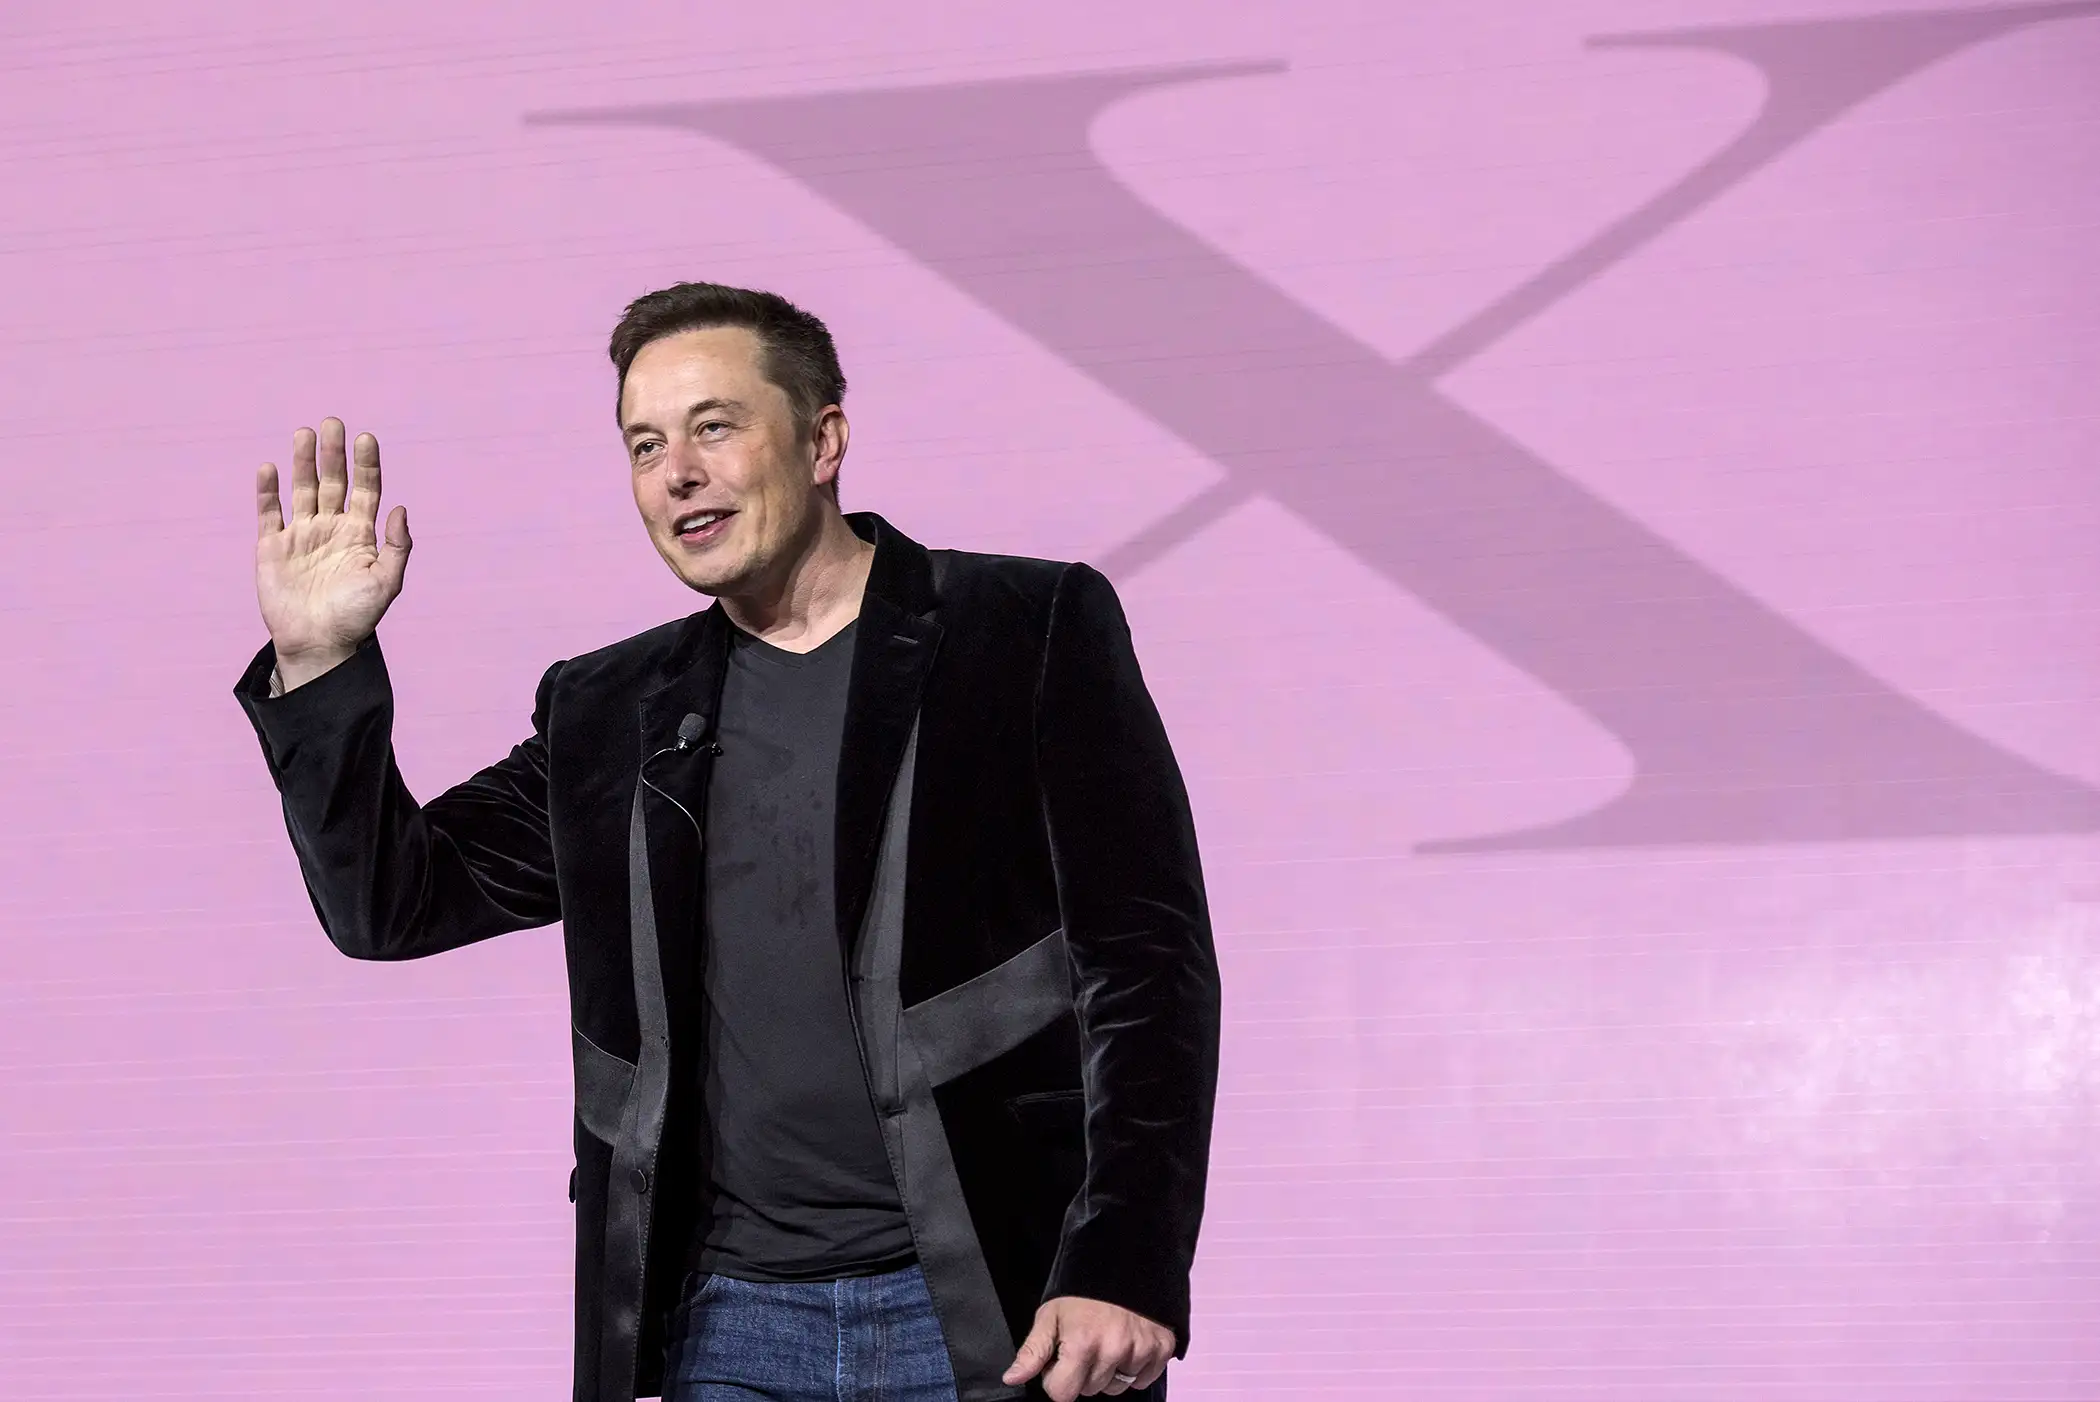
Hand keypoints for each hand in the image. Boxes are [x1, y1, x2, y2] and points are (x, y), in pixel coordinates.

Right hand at [255, 418, 410, 689]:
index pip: (365, 489)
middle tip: (333, 423)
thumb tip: (399, 508)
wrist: (318, 643)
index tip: (366, 438)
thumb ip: (397, 546)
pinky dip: (267, 491)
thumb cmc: (356, 616)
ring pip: (301, 490)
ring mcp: (301, 536)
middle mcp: (331, 528)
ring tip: (305, 433)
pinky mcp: (272, 547)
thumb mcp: (386, 582)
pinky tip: (269, 468)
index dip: (366, 464)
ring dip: (302, 462)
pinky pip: (268, 513)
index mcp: (360, 534)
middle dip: (332, 453)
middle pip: (332, 481)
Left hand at [1002, 1296, 1173, 1399]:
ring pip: (1116, 1387)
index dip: (1056, 1378)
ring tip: (1107, 1340)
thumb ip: (1032, 1351)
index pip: (1062, 1394)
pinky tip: (1127, 1343)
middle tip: (1086, 1342)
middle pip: (1090, 1391)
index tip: (1061, 1358)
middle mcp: (1114, 1351)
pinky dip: (1134, 1368)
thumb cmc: (1081, 1290)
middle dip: (1083, 1373)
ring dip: (1110, 1372)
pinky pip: (1142, 1380)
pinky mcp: (1162, 1349)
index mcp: (1083, 1344)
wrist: (1125, 1259)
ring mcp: (1141, 1351)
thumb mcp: (1050, 1315)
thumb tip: (1012, 1378)